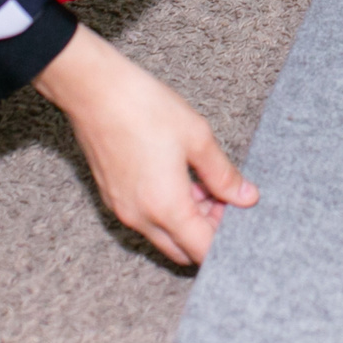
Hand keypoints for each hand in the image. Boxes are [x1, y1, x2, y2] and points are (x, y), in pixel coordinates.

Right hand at [31, 25, 256, 265]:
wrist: (94, 91)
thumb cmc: (145, 109)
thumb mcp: (197, 137)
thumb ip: (223, 174)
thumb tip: (248, 197)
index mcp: (166, 208)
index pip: (202, 251)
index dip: (225, 237)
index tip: (236, 212)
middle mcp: (141, 218)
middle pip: (182, 250)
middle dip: (206, 231)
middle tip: (221, 196)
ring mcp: (122, 209)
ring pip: (163, 235)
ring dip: (186, 220)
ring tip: (199, 181)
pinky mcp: (111, 197)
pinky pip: (144, 219)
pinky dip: (164, 210)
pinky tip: (174, 177)